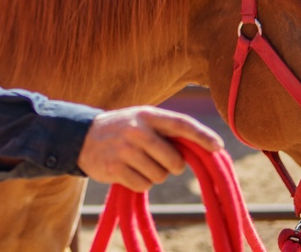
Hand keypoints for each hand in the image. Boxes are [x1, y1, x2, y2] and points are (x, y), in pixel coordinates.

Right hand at [76, 106, 223, 191]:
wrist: (81, 137)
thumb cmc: (122, 129)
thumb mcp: (142, 120)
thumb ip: (167, 131)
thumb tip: (203, 148)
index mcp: (147, 115)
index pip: (181, 123)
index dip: (202, 136)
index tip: (218, 147)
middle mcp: (137, 130)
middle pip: (175, 161)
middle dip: (172, 166)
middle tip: (157, 159)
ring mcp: (124, 150)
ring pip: (159, 177)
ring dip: (153, 175)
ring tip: (137, 162)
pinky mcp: (114, 169)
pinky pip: (143, 185)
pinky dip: (139, 183)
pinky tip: (127, 171)